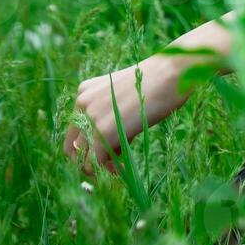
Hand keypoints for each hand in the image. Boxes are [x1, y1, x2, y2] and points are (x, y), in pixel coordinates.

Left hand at [63, 10, 234, 172]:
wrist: (172, 72)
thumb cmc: (158, 83)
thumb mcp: (125, 98)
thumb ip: (111, 119)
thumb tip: (110, 151)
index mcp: (85, 92)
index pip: (75, 131)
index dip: (87, 148)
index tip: (107, 155)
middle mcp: (82, 103)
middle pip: (72, 147)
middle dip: (88, 162)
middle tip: (109, 167)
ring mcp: (90, 118)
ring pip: (81, 158)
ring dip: (98, 169)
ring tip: (120, 168)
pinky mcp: (103, 132)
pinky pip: (94, 163)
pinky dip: (107, 172)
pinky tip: (123, 169)